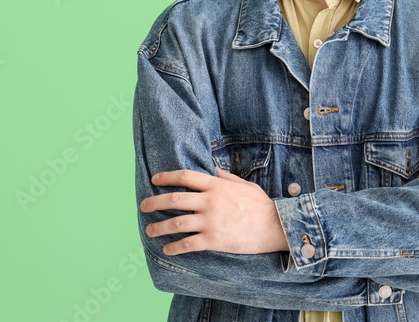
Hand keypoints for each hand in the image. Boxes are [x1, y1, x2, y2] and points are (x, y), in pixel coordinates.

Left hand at [140, 168, 288, 255]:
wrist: (275, 226)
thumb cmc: (261, 204)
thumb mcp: (243, 185)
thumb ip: (225, 177)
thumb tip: (212, 169)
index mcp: (216, 185)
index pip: (185, 177)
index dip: (167, 177)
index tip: (155, 179)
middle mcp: (210, 202)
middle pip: (174, 200)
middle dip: (154, 202)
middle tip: (144, 206)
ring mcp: (211, 222)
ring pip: (176, 223)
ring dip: (159, 227)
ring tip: (149, 230)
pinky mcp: (214, 240)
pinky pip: (188, 244)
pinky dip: (174, 247)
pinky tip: (167, 249)